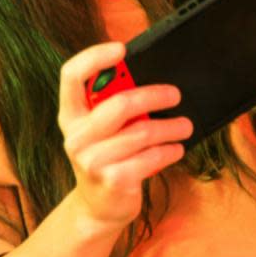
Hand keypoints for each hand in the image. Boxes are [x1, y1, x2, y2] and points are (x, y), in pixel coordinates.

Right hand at [57, 41, 192, 235]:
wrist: (98, 207)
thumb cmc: (106, 156)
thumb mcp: (101, 129)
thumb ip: (113, 103)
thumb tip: (148, 76)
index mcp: (71, 115)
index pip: (71, 75)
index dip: (94, 57)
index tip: (121, 49)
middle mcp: (76, 136)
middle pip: (119, 104)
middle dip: (153, 96)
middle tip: (175, 94)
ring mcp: (92, 160)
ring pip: (142, 132)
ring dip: (170, 127)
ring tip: (185, 125)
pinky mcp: (112, 180)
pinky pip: (150, 157)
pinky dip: (169, 150)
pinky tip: (176, 148)